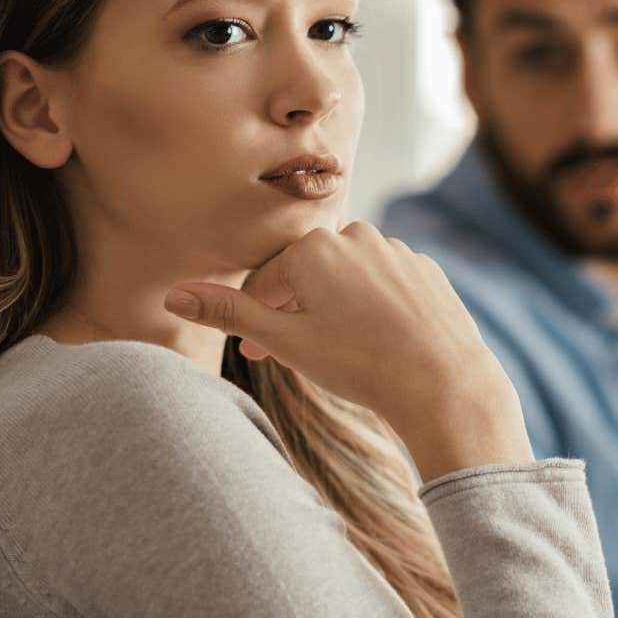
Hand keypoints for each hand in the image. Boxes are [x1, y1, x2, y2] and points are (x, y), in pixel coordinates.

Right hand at [164, 223, 532, 480]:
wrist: (444, 382)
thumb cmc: (359, 363)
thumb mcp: (285, 341)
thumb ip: (230, 313)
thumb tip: (174, 295)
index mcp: (313, 247)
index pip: (268, 281)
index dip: (258, 320)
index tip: (255, 357)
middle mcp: (356, 236)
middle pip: (309, 276)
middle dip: (296, 313)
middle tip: (295, 356)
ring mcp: (397, 252)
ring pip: (350, 280)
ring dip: (335, 309)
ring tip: (339, 352)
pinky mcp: (427, 272)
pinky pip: (387, 288)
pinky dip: (375, 310)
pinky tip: (378, 344)